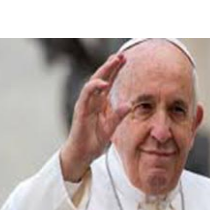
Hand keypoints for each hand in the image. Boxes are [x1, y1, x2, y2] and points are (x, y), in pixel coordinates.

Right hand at [60, 54, 130, 181]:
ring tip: (114, 62)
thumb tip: (129, 105)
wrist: (81, 154)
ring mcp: (84, 105)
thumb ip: (118, 116)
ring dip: (104, 72)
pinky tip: (103, 83)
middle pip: (101, 79)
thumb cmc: (94, 141)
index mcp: (99, 103)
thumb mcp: (111, 128)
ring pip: (93, 83)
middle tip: (121, 55)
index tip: (125, 59)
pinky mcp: (80, 112)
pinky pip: (86, 96)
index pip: (108, 83)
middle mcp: (91, 101)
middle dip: (111, 66)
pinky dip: (94, 88)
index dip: (115, 71)